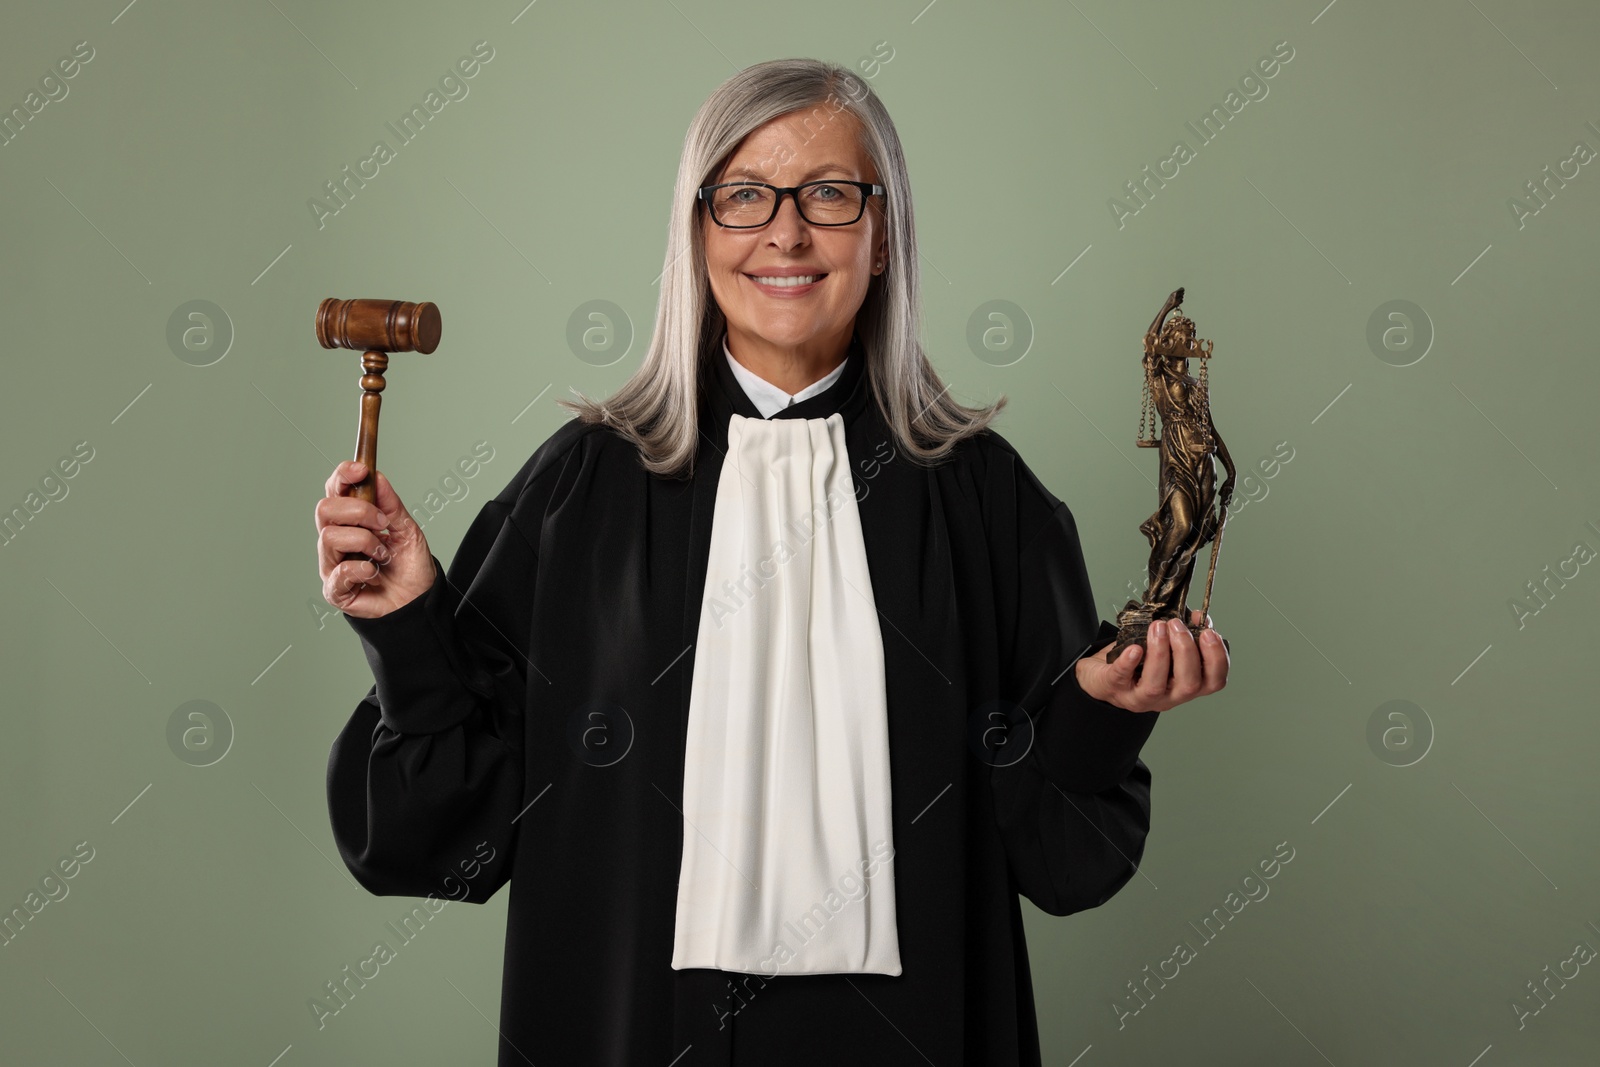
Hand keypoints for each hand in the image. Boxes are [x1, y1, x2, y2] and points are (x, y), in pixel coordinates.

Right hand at [315, 461, 434, 618]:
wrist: (419, 601)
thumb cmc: (409, 567)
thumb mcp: (407, 530)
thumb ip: (391, 505)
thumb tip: (377, 476)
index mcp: (350, 521)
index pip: (334, 491)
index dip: (342, 476)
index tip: (361, 469)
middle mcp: (335, 540)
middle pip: (324, 509)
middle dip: (357, 510)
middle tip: (382, 523)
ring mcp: (332, 564)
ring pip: (330, 537)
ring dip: (365, 542)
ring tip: (383, 554)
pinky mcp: (335, 589)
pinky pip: (338, 571)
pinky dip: (361, 567)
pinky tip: (374, 572)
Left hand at [1075, 610, 1227, 712]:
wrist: (1101, 674)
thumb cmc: (1139, 661)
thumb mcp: (1166, 646)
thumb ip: (1185, 634)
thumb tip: (1199, 617)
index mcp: (1185, 684)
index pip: (1214, 681)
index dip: (1217, 659)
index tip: (1210, 633)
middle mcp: (1168, 696)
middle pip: (1189, 684)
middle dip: (1186, 651)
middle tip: (1176, 625)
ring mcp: (1141, 696)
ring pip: (1156, 684)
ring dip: (1160, 653)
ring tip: (1158, 627)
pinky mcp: (1115, 687)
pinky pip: (1122, 677)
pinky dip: (1129, 662)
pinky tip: (1134, 648)